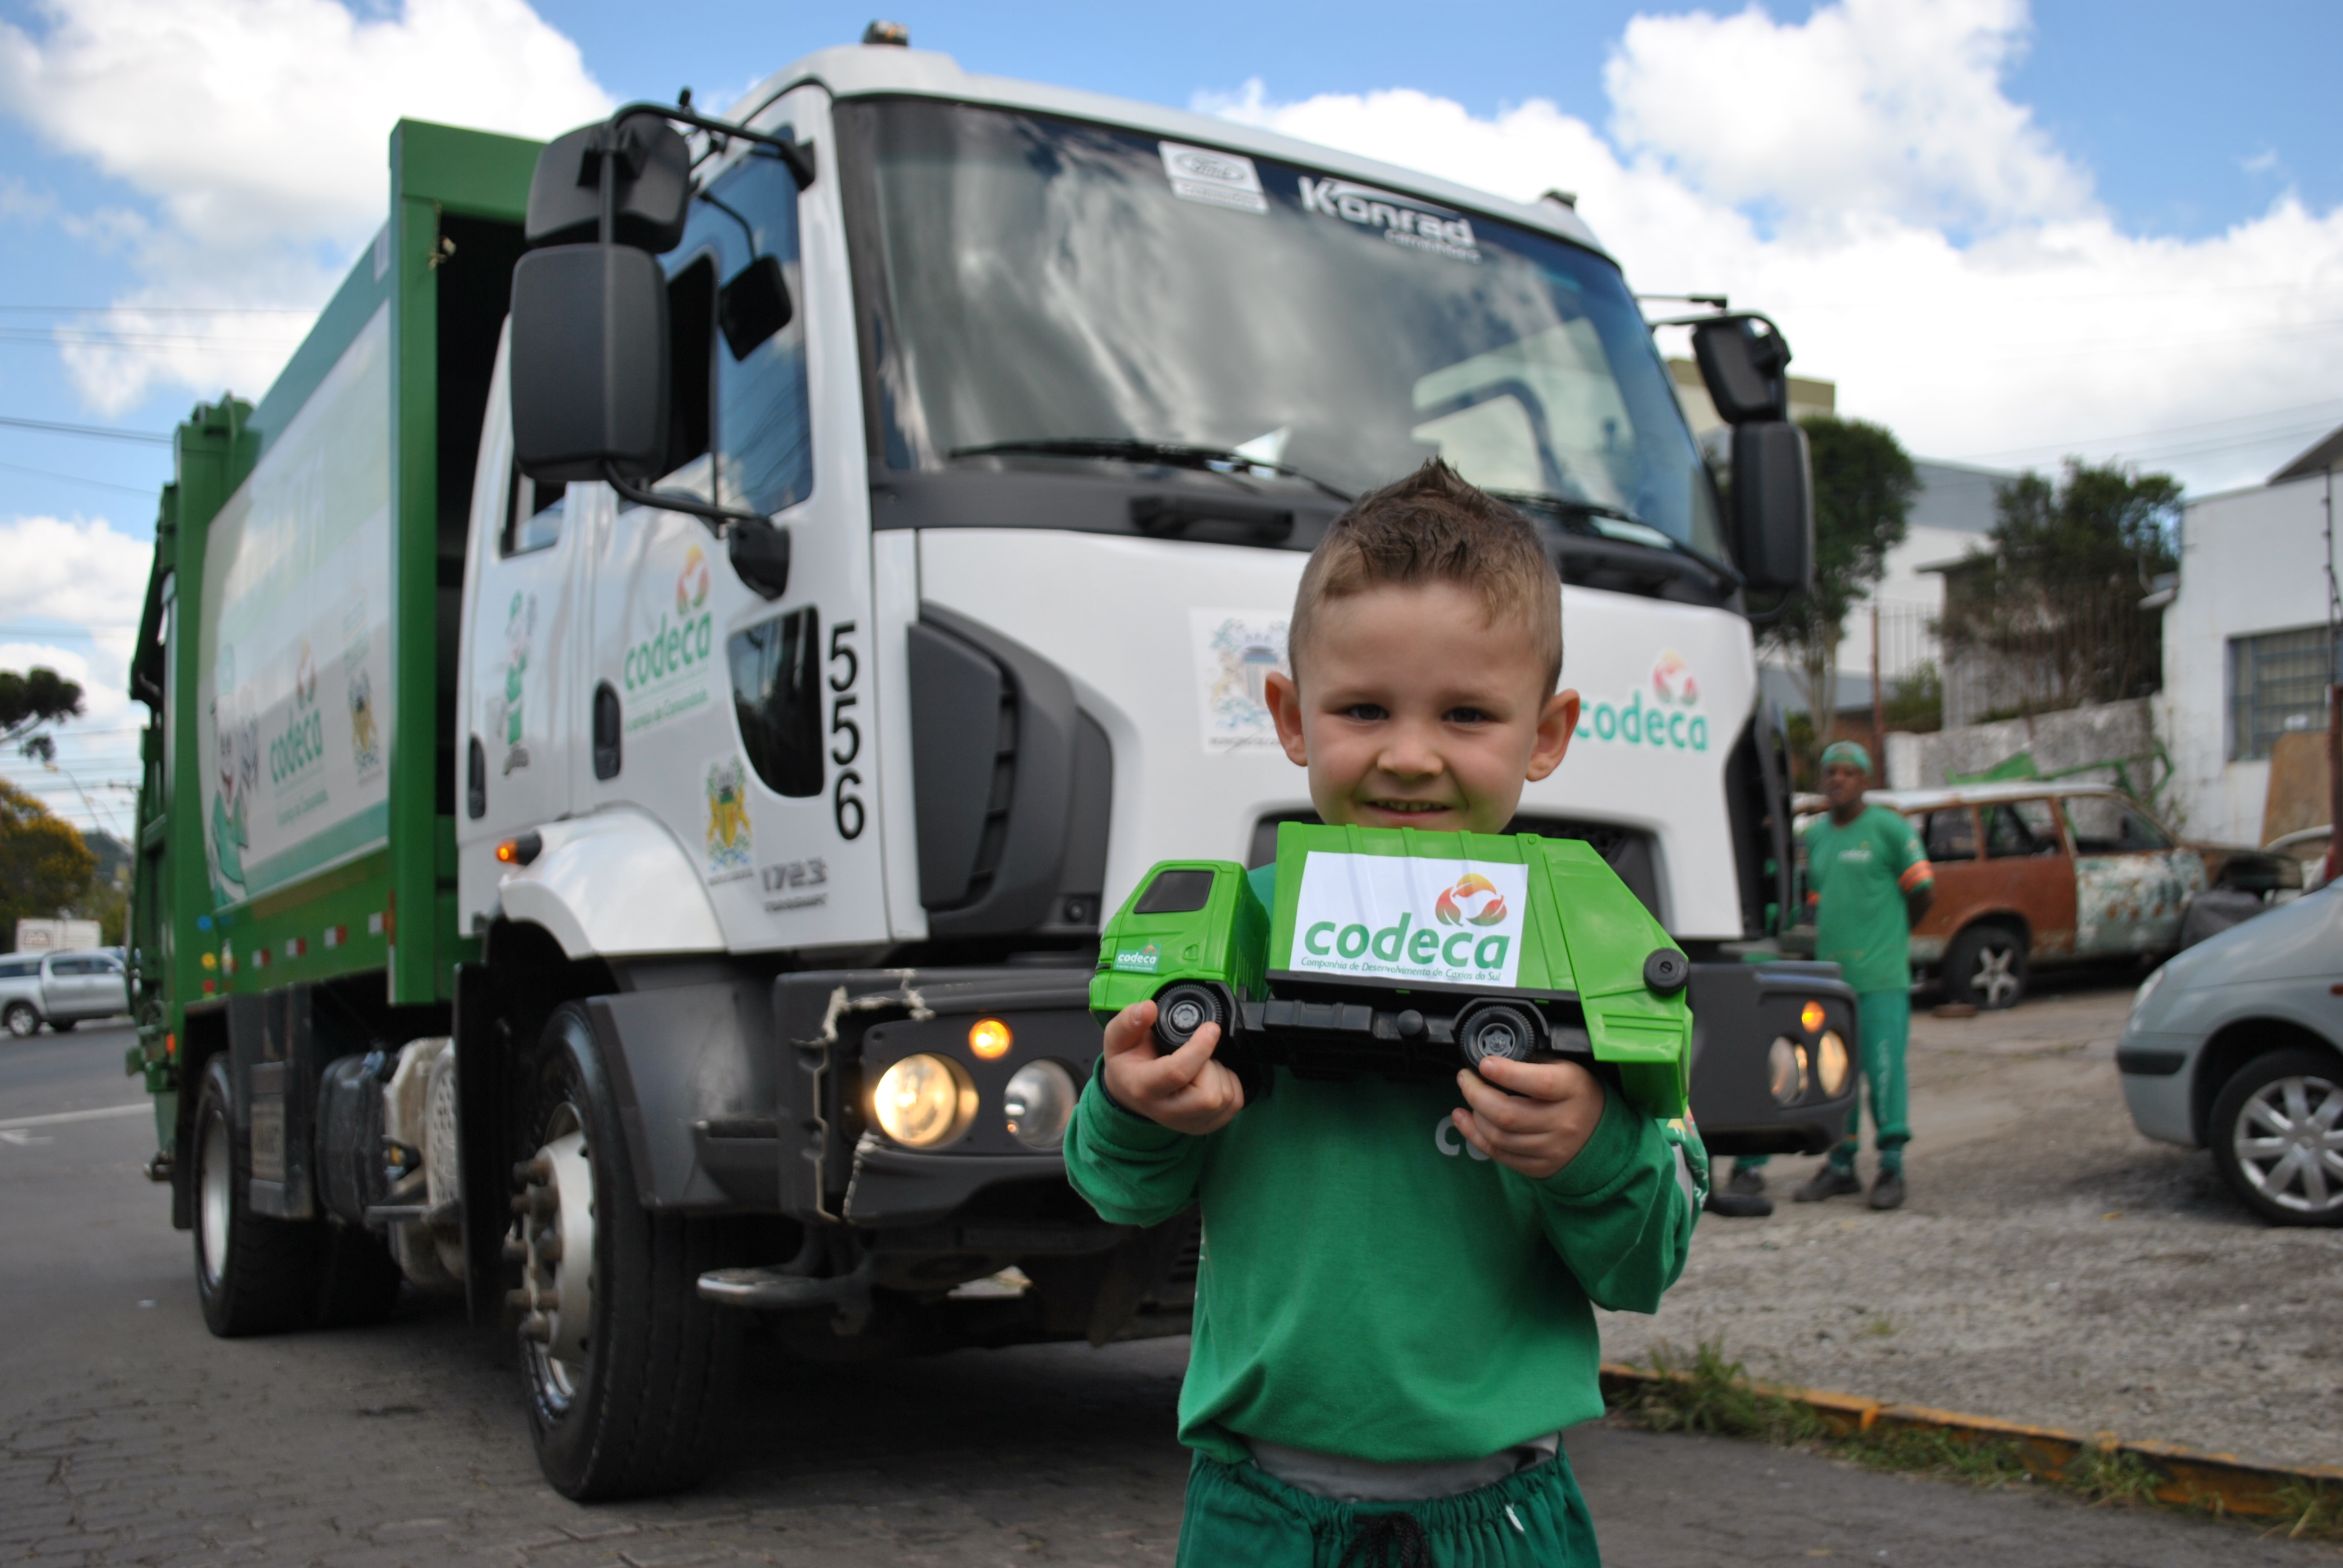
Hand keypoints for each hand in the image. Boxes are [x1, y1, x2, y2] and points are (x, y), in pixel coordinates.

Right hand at [1100, 1000, 1245, 1135]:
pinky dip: (1230, 1085)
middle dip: (1211, 1067)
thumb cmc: (1127, 1063)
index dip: (1200, 1048)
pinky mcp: (1204, 1126)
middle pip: (1209, 1096)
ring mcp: (1187, 1123)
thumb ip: (1129, 1021)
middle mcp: (1166, 1111)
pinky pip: (1234, 1104)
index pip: (1178, 1073)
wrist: (1129, 1092)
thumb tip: (1149, 1008)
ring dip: (1220, 1074)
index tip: (1210, 1028)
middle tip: (1199, 1052)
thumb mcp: (1117, 1038)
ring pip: (1225, 1099)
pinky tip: (1210, 1077)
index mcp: (1144, 1087)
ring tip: (1201, 1065)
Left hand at [1452, 1056, 1606, 1179]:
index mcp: (1573, 1089)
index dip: (1506, 1073)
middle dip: (1476, 1094)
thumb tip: (1496, 1056)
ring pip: (1499, 1137)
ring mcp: (1552, 1148)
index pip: (1539, 1083)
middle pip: (1508, 1115)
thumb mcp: (1567, 1067)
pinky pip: (1500, 1155)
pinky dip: (1475, 1137)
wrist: (1601, 1135)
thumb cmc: (1577, 1094)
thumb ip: (1534, 1061)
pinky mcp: (1540, 1167)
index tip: (1484, 1063)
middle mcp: (1564, 1122)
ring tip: (1469, 1097)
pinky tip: (1465, 1120)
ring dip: (1475, 1116)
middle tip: (1465, 1078)